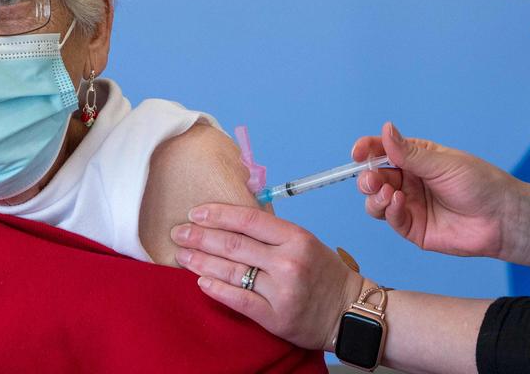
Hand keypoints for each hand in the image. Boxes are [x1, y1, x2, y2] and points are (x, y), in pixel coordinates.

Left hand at [170, 204, 365, 349]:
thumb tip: (231, 216)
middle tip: (179, 233)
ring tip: (183, 255)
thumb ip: (271, 232)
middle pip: (234, 244)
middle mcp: (288, 262)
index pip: (248, 219)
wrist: (351, 313)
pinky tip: (200, 281)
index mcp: (296, 238)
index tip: (195, 212)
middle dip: (201, 237)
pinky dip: (217, 289)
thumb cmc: (324, 273)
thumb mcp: (304, 241)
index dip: (218, 214)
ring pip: (232, 271)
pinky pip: (239, 300)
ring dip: (201, 262)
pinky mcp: (276, 317)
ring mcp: (282, 291)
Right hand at [354, 122, 524, 259]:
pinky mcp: (413, 228)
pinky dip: (388, 210)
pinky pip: (390, 218)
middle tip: (371, 179)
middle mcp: (408, 180)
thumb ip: (408, 153)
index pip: (382, 150)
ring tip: (385, 192)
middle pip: (374, 176)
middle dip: (366, 177)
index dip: (366, 149)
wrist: (503, 219)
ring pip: (375, 199)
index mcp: (415, 158)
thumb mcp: (442, 163)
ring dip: (373, 195)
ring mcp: (409, 204)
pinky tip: (398, 202)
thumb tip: (385, 129)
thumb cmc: (480, 184)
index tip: (358, 152)